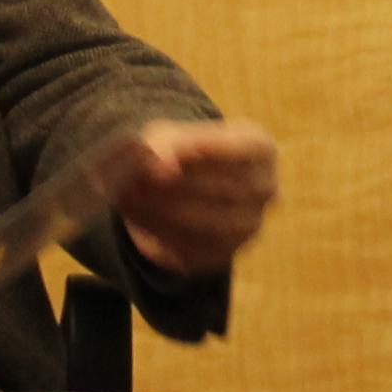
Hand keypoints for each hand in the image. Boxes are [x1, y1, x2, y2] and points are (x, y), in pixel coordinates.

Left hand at [89, 119, 280, 280]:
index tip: (172, 150)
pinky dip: (160, 235)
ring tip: (126, 198)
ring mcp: (249, 227)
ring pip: (208, 224)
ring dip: (162, 212)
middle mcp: (265, 190)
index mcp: (261, 149)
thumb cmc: (180, 151)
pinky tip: (134, 218)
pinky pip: (193, 250)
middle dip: (174, 185)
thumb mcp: (172, 136)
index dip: (210, 149)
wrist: (183, 185)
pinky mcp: (223, 255)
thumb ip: (166, 146)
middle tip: (133, 178)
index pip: (245, 149)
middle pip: (224, 189)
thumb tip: (158, 165)